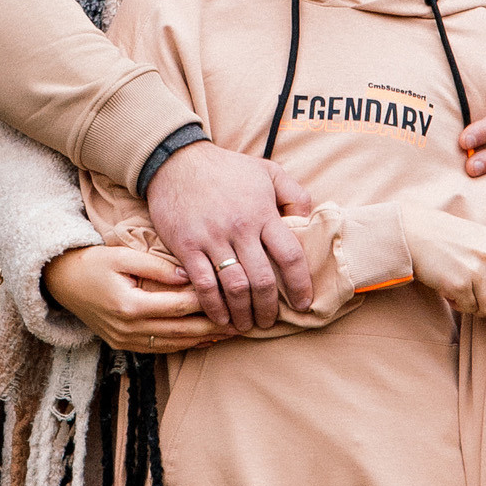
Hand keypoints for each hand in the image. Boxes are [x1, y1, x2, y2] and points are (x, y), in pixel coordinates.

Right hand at [44, 240, 225, 354]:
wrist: (61, 283)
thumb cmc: (92, 263)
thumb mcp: (121, 256)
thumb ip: (156, 266)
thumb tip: (190, 274)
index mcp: (129, 305)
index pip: (178, 305)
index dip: (206, 300)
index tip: (230, 293)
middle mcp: (128, 329)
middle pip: (181, 331)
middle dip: (214, 327)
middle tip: (243, 321)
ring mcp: (125, 341)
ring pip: (174, 344)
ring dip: (204, 339)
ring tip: (232, 333)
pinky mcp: (123, 345)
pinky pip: (160, 349)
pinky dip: (185, 345)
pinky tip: (205, 339)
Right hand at [143, 139, 316, 333]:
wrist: (177, 161)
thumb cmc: (227, 169)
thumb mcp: (268, 171)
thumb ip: (294, 194)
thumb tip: (308, 220)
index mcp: (263, 213)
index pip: (290, 255)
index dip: (300, 284)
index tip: (303, 303)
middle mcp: (240, 229)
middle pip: (263, 279)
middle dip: (270, 307)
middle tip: (270, 321)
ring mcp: (212, 239)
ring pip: (235, 287)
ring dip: (244, 312)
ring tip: (247, 324)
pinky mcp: (187, 247)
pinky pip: (204, 285)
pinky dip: (214, 306)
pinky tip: (221, 318)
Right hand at [403, 203, 485, 322]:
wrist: (414, 233)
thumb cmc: (446, 239)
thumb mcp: (478, 240)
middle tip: (480, 306)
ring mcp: (476, 271)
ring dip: (477, 308)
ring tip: (463, 298)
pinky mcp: (459, 284)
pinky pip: (469, 308)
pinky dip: (460, 306)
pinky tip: (450, 295)